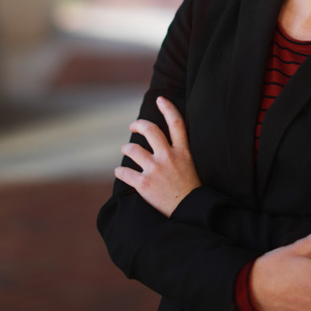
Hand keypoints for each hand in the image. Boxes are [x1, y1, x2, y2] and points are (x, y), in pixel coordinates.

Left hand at [114, 96, 201, 216]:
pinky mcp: (144, 184)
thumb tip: (163, 142)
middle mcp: (169, 157)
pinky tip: (120, 173)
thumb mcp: (191, 165)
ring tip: (126, 151)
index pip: (176, 123)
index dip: (168, 108)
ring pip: (132, 149)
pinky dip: (120, 172)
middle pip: (150, 130)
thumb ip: (179, 152)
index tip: (160, 99)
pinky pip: (124, 172)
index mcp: (183, 151)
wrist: (189, 211)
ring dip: (126, 149)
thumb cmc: (190, 190)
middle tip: (133, 127)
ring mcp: (156, 170)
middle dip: (138, 125)